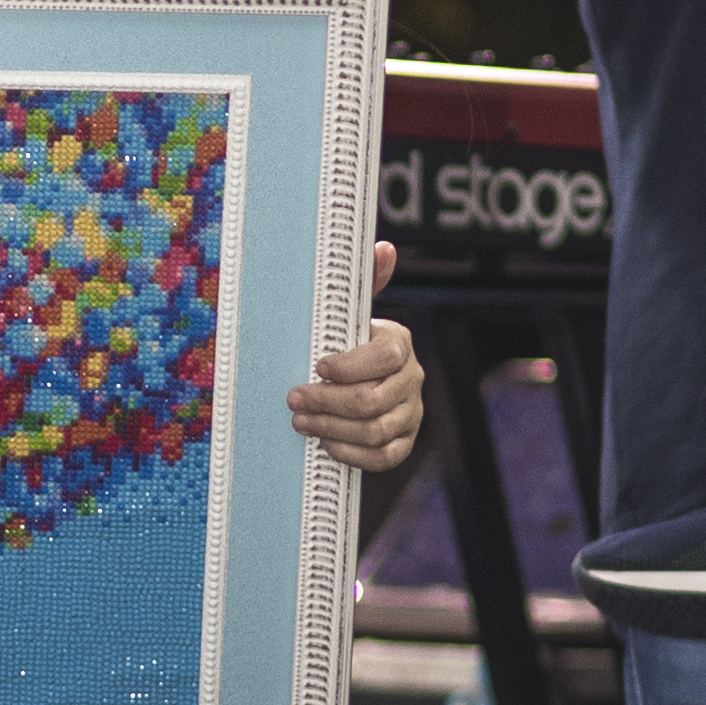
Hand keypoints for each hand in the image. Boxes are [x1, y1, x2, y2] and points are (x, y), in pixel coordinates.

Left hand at [291, 241, 424, 468]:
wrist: (358, 380)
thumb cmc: (346, 342)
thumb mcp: (350, 313)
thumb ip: (363, 282)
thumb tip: (383, 248)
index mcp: (399, 344)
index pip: (384, 358)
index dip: (350, 366)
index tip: (317, 365)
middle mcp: (412, 379)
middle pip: (373, 399)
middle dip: (328, 401)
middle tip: (293, 399)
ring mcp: (411, 413)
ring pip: (376, 430)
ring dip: (333, 427)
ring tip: (301, 422)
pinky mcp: (404, 441)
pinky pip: (385, 457)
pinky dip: (353, 454)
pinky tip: (325, 444)